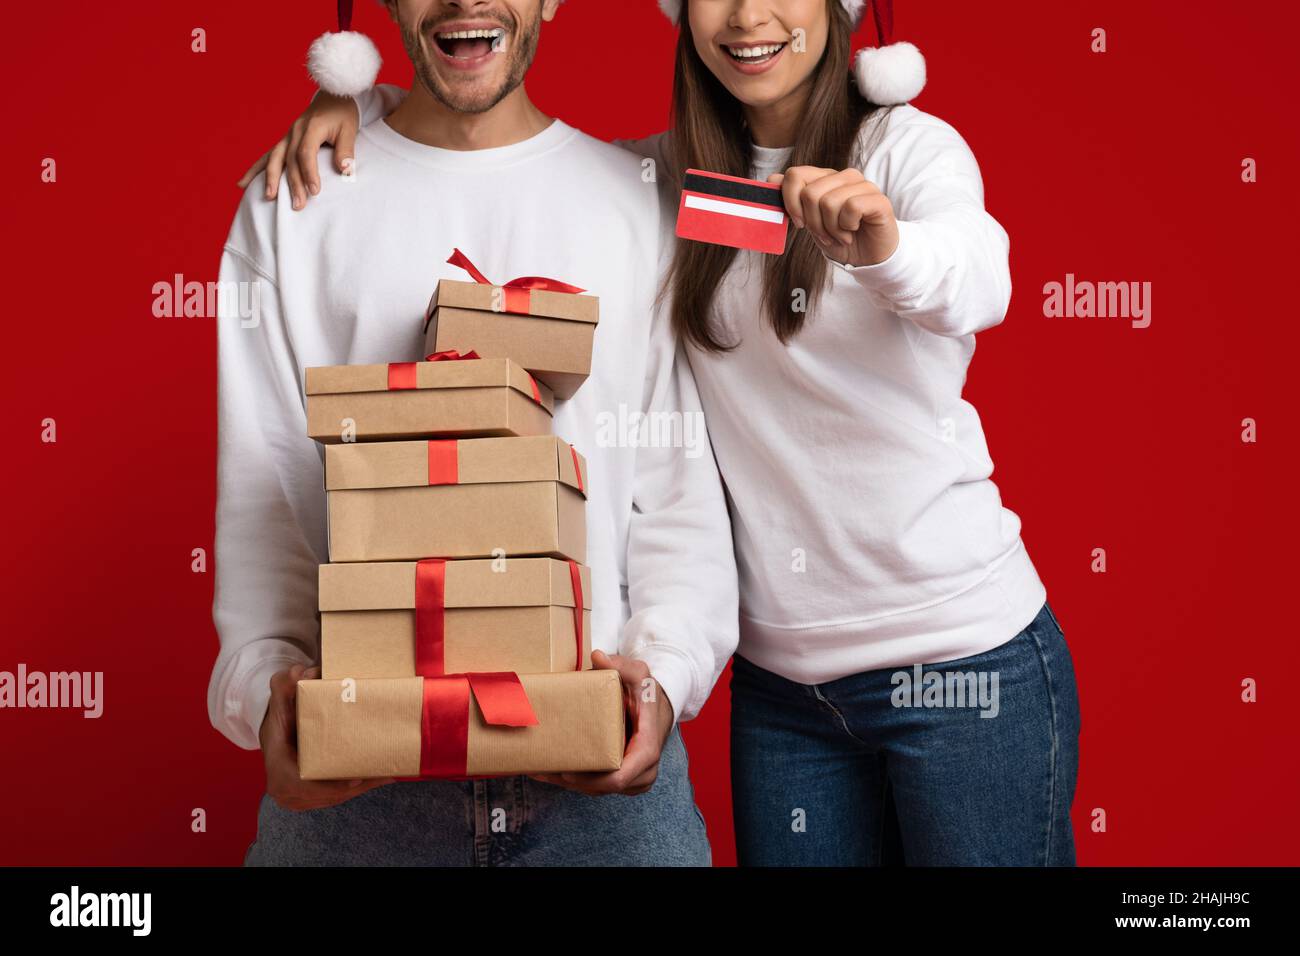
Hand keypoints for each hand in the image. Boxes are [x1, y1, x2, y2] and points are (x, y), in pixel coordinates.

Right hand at [236, 93, 361, 209]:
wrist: (332, 98)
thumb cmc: (342, 115)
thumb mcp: (349, 130)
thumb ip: (346, 150)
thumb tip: (346, 169)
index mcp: (311, 127)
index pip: (306, 152)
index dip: (309, 172)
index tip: (315, 191)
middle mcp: (295, 131)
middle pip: (290, 159)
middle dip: (293, 183)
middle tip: (298, 205)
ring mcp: (287, 136)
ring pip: (275, 158)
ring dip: (270, 178)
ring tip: (269, 197)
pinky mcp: (284, 141)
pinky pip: (267, 156)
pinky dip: (255, 170)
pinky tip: (243, 184)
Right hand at [260, 664, 394, 810]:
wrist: (275, 733)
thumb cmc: (280, 716)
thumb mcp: (280, 697)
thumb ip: (284, 685)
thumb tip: (298, 674)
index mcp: (277, 768)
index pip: (303, 786)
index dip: (329, 787)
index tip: (355, 781)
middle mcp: (284, 790)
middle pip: (327, 795)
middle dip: (357, 787)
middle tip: (384, 774)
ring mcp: (296, 798)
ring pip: (334, 798)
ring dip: (362, 788)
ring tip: (389, 775)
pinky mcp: (309, 799)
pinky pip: (336, 797)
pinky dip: (357, 788)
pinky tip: (380, 778)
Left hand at [529, 650, 675, 796]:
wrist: (656, 708)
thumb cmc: (646, 692)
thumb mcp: (638, 673)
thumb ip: (620, 664)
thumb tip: (597, 657)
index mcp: (647, 748)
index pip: (620, 777)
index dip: (592, 780)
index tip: (567, 772)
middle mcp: (643, 770)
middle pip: (603, 787)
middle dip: (572, 782)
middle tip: (543, 769)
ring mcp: (633, 779)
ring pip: (596, 790)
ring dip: (567, 784)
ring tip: (539, 770)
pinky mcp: (622, 779)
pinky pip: (596, 787)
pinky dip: (573, 781)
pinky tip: (547, 772)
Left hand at [769, 166, 898, 267]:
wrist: (868, 258)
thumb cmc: (839, 238)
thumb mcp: (810, 222)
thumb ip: (792, 200)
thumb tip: (771, 179)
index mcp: (825, 178)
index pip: (795, 175)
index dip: (790, 203)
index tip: (799, 224)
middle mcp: (844, 176)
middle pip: (810, 193)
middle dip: (813, 223)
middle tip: (825, 235)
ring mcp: (863, 185)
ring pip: (829, 202)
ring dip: (831, 229)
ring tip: (840, 235)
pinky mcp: (878, 199)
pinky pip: (851, 208)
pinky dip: (847, 227)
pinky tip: (853, 231)